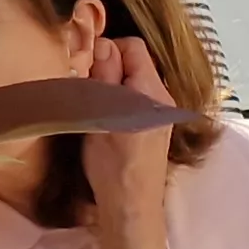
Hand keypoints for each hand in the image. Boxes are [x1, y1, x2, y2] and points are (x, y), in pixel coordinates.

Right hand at [80, 37, 182, 242]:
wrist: (132, 205)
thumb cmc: (113, 165)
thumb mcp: (100, 116)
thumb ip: (104, 79)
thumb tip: (102, 43)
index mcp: (152, 90)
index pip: (133, 46)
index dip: (106, 50)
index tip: (86, 67)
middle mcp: (162, 96)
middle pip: (133, 61)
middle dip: (108, 66)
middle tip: (85, 85)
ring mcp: (159, 110)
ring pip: (131, 79)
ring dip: (111, 83)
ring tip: (93, 103)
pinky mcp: (152, 124)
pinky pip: (134, 96)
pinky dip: (118, 97)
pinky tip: (104, 115)